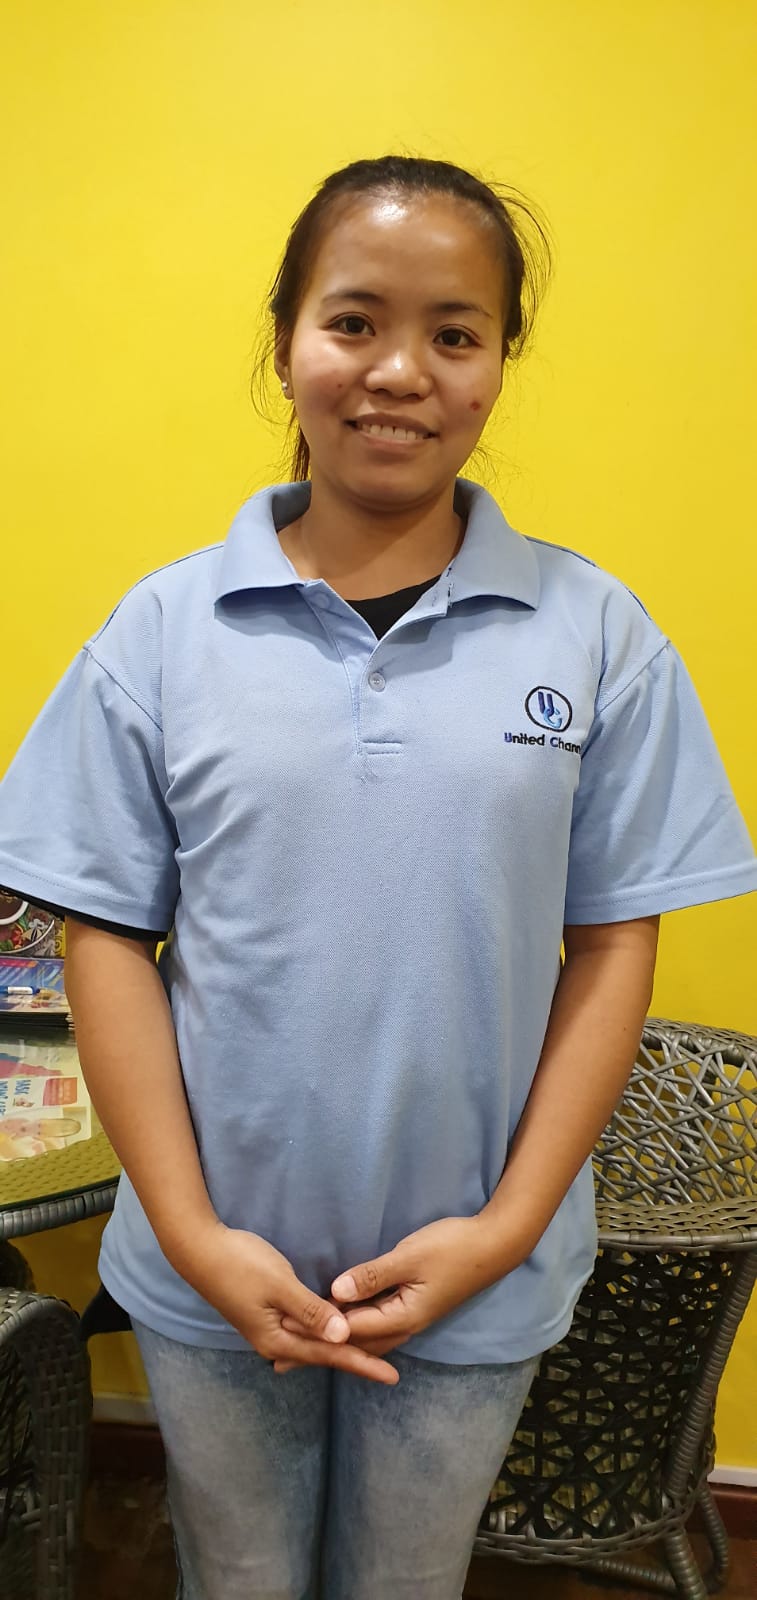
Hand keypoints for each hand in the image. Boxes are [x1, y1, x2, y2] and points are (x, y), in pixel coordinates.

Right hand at [172, 1221, 398, 1384]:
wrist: (200, 1250)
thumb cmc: (240, 1265)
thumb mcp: (279, 1285)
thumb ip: (311, 1311)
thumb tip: (342, 1337)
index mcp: (278, 1339)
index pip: (329, 1355)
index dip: (363, 1363)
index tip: (391, 1376)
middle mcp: (274, 1340)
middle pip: (323, 1354)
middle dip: (357, 1360)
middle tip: (389, 1370)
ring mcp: (269, 1328)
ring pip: (314, 1343)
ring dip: (341, 1349)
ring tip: (371, 1355)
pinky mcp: (268, 1313)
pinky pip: (304, 1329)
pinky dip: (324, 1333)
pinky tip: (335, 1335)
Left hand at [275, 1215, 504, 1375]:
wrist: (493, 1246)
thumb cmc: (451, 1248)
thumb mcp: (409, 1257)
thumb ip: (372, 1275)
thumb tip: (335, 1293)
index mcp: (402, 1318)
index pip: (349, 1329)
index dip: (315, 1331)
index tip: (281, 1333)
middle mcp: (405, 1325)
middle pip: (354, 1343)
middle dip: (319, 1350)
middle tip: (281, 1359)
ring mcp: (411, 1317)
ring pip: (366, 1338)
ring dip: (336, 1343)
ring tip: (303, 1350)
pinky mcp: (414, 1305)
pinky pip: (376, 1325)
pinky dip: (354, 1329)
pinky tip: (342, 1326)